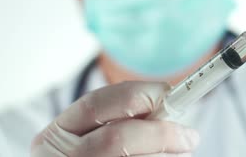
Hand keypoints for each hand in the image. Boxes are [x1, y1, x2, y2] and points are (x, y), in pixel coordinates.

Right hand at [31, 81, 198, 156]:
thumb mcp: (87, 136)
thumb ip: (118, 119)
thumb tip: (167, 103)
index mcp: (56, 136)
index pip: (95, 103)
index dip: (136, 94)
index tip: (168, 93)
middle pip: (117, 138)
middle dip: (161, 134)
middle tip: (190, 136)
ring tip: (181, 153)